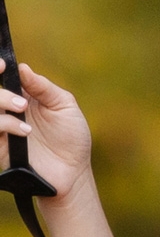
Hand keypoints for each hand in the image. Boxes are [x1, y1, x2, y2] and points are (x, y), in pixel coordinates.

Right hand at [0, 63, 91, 204]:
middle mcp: (8, 111)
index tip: (3, 65)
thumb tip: (23, 68)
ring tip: (23, 111)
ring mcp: (3, 129)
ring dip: (1, 104)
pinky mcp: (0, 147)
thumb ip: (43, 86)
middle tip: (22, 103)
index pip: (2, 78)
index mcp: (22, 96)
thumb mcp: (64, 105)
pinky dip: (4, 125)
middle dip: (1, 93)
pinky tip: (25, 132)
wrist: (74, 171)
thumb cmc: (72, 137)